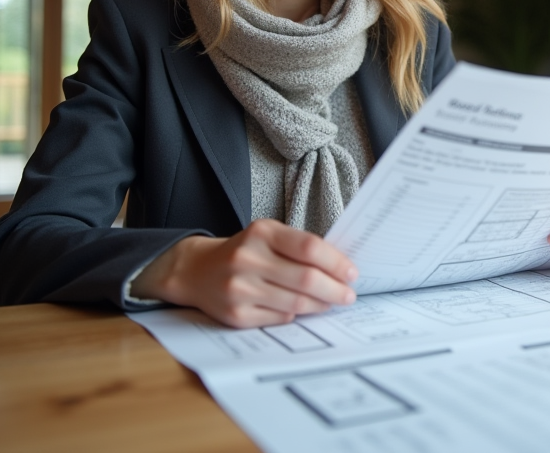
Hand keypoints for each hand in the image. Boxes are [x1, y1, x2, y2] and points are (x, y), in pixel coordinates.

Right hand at [131, 219, 357, 327]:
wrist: (197, 271)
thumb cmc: (245, 251)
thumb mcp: (268, 235)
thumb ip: (299, 246)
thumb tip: (341, 267)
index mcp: (261, 232)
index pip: (309, 248)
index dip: (336, 262)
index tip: (352, 273)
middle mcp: (248, 259)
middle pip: (306, 279)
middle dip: (335, 289)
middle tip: (349, 295)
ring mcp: (240, 289)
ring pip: (296, 302)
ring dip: (320, 305)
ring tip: (331, 302)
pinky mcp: (236, 315)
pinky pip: (280, 317)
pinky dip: (297, 313)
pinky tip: (303, 308)